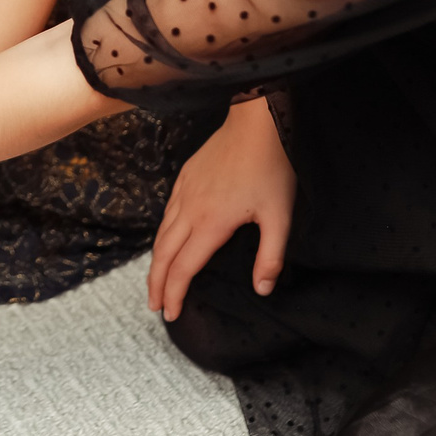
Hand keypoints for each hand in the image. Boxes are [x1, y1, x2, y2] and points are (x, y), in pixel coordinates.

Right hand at [151, 96, 294, 322]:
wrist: (256, 123)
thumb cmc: (271, 168)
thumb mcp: (280, 216)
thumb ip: (270, 256)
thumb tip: (262, 289)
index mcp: (210, 224)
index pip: (183, 268)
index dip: (175, 294)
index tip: (171, 313)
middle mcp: (189, 210)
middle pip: (163, 255)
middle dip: (156, 284)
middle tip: (154, 306)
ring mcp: (184, 192)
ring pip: (161, 234)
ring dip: (156, 261)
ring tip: (157, 280)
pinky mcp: (185, 177)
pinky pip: (167, 213)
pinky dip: (162, 235)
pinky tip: (168, 240)